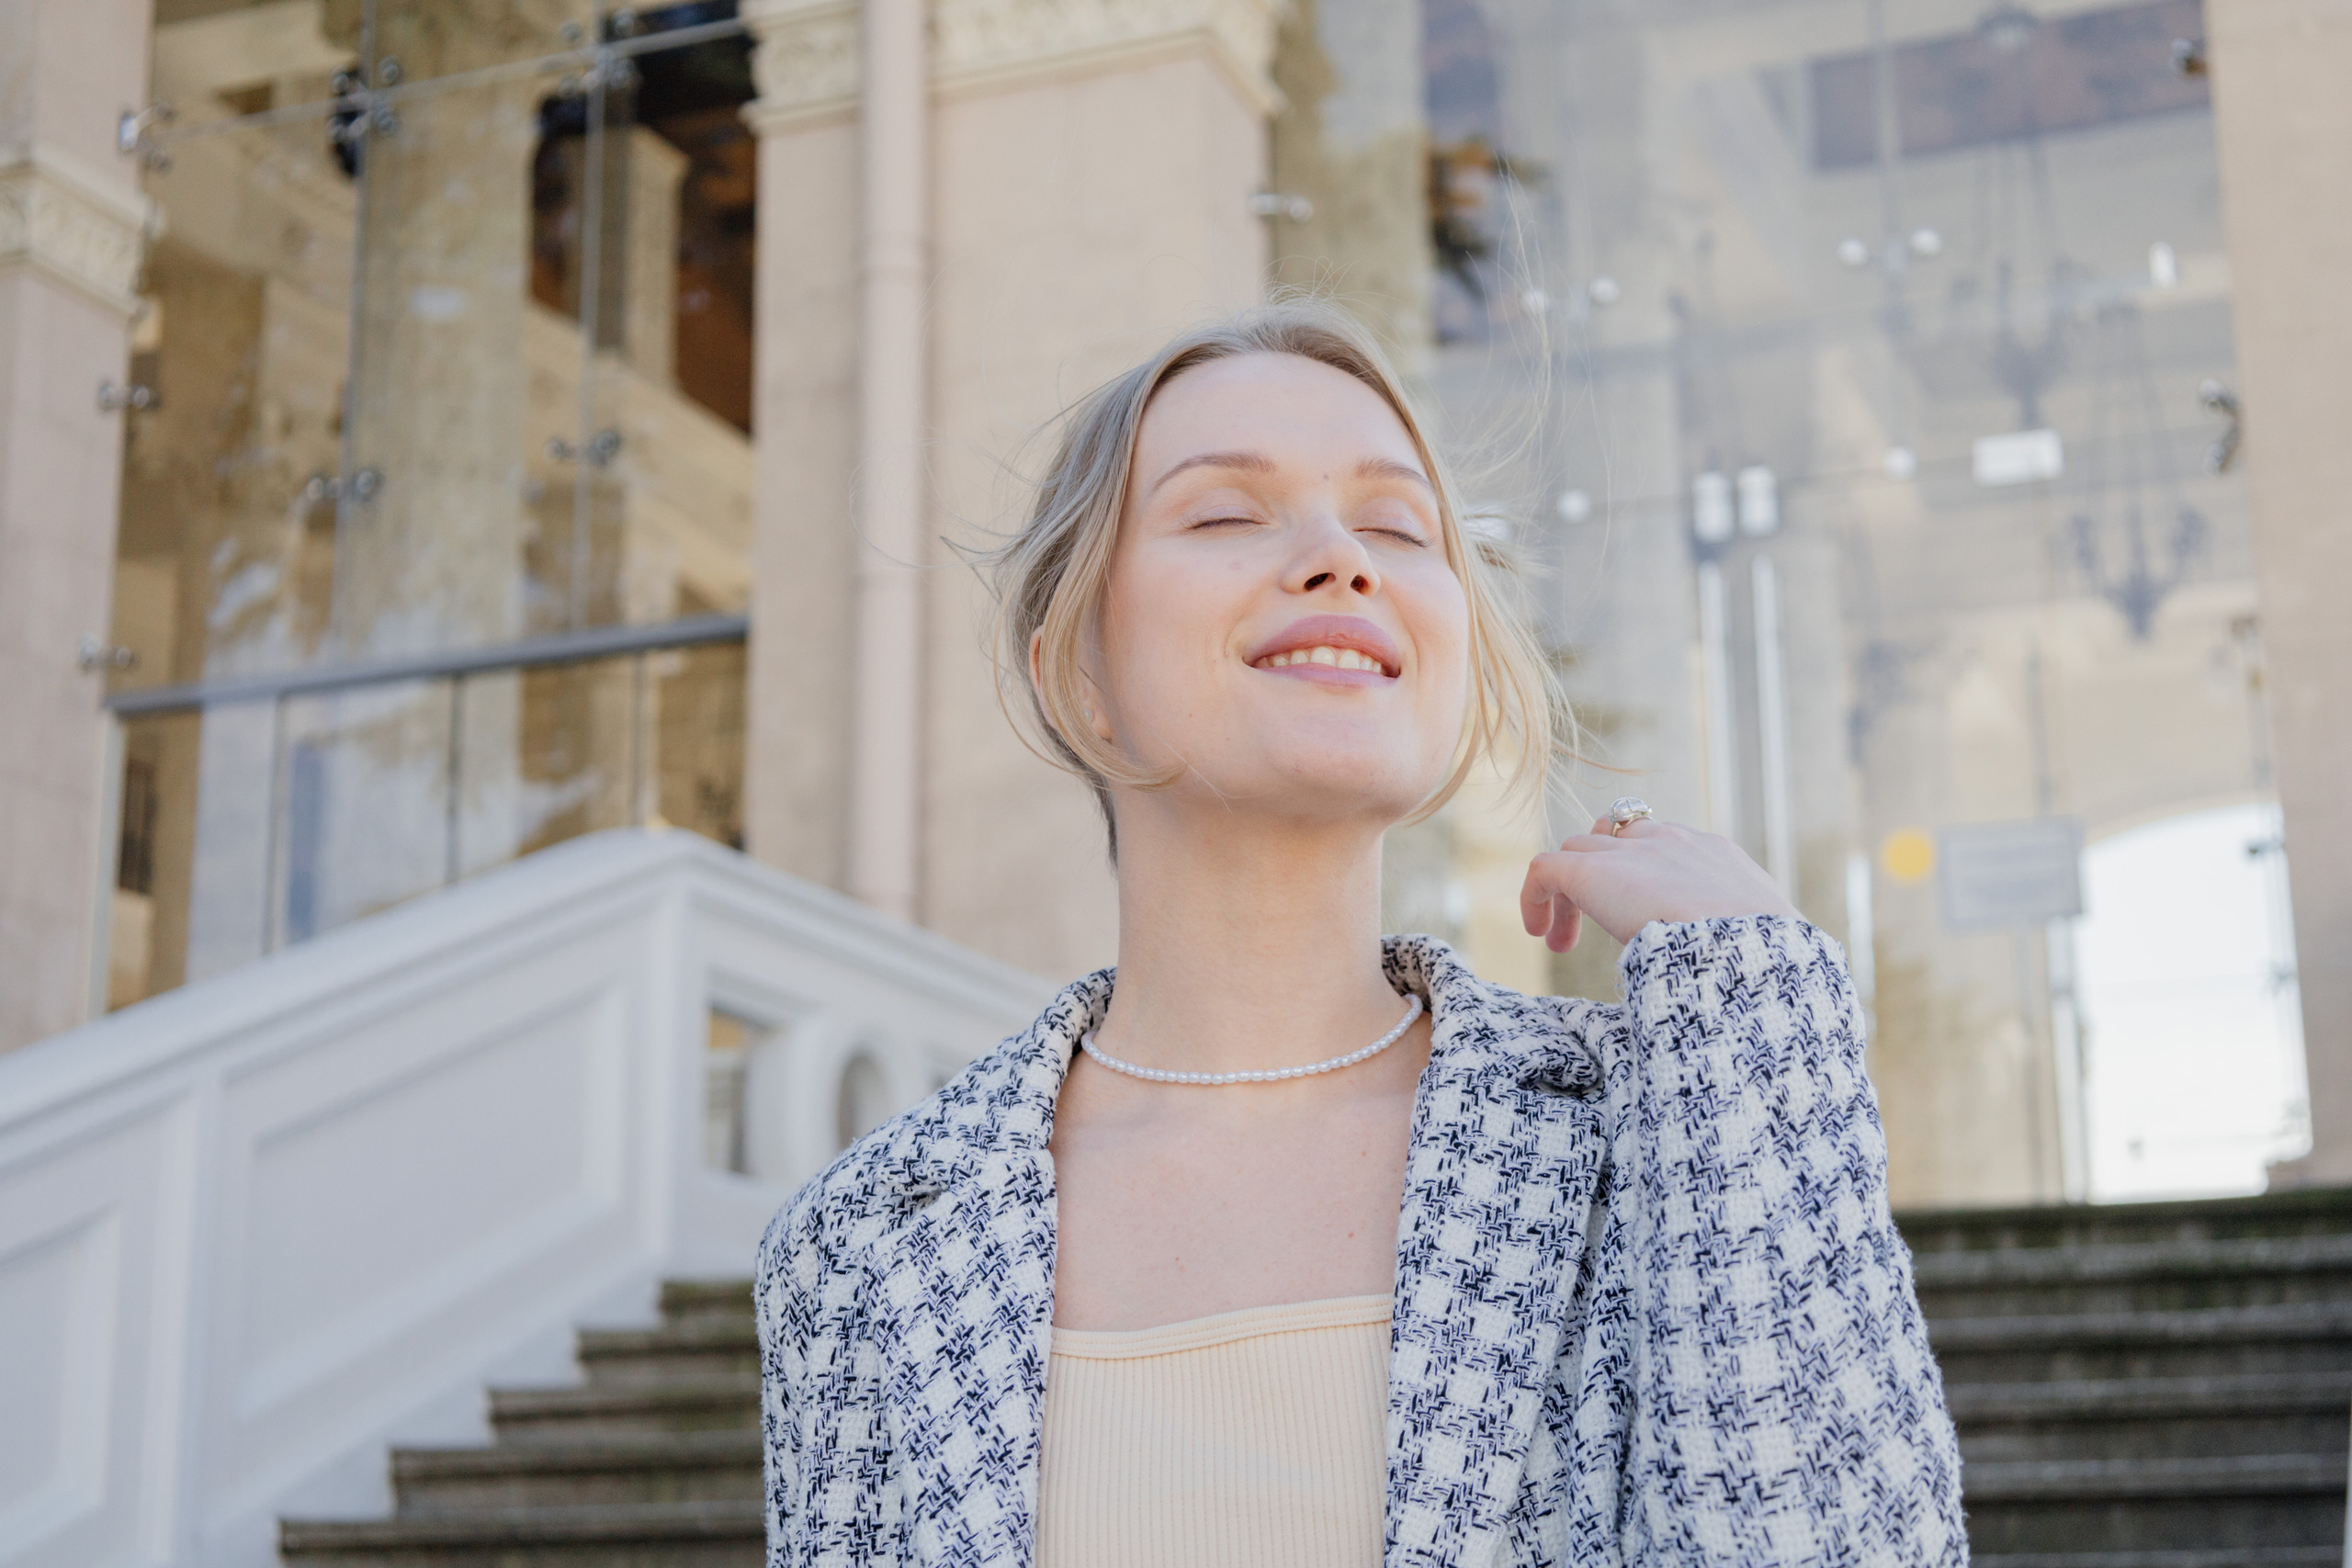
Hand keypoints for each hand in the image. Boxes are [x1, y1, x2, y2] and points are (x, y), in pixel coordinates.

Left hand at [1520, 814, 1801, 951]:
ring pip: (1579, 850)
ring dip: (1567, 893)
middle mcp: (1671, 842)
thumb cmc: (1765, 964)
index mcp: (1713, 856)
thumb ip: (1733, 941)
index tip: (1639, 920)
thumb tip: (1724, 978)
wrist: (1751, 952)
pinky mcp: (1593, 871)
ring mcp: (1631, 852)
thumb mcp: (1756, 941)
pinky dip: (1535, 896)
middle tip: (1589, 930)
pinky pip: (1546, 867)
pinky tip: (1542, 935)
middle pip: (1616, 837)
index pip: (1663, 845)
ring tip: (1561, 942)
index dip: (1639, 876)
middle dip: (1600, 874)